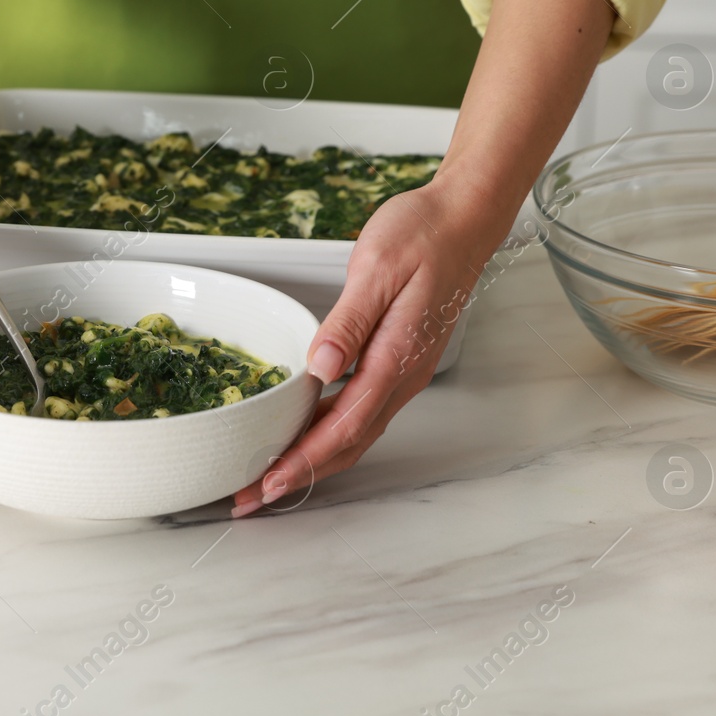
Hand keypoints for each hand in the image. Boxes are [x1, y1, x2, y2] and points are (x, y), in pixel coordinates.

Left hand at [228, 0, 614, 516]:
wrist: (465, 217)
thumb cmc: (423, 234)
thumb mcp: (376, 268)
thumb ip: (348, 322)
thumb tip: (320, 369)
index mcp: (395, 359)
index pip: (343, 427)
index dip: (302, 461)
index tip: (266, 483)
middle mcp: (402, 376)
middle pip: (348, 444)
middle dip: (299, 476)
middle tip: (251, 497)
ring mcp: (403, 371)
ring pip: (356, 433)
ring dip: (313, 461)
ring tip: (268, 477)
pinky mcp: (399, 360)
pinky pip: (362, 412)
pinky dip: (329, 434)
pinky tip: (304, 435)